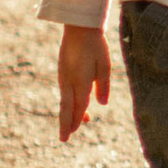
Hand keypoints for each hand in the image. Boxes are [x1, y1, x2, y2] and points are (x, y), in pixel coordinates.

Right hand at [56, 24, 109, 139]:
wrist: (79, 28)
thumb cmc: (96, 46)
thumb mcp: (105, 65)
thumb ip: (103, 85)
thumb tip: (101, 104)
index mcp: (81, 81)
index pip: (79, 106)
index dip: (78, 119)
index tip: (75, 132)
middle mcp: (69, 81)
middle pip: (66, 108)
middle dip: (66, 124)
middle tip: (64, 139)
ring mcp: (63, 77)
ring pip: (65, 101)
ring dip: (69, 114)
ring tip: (74, 128)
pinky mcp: (62, 72)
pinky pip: (64, 92)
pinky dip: (68, 103)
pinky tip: (74, 106)